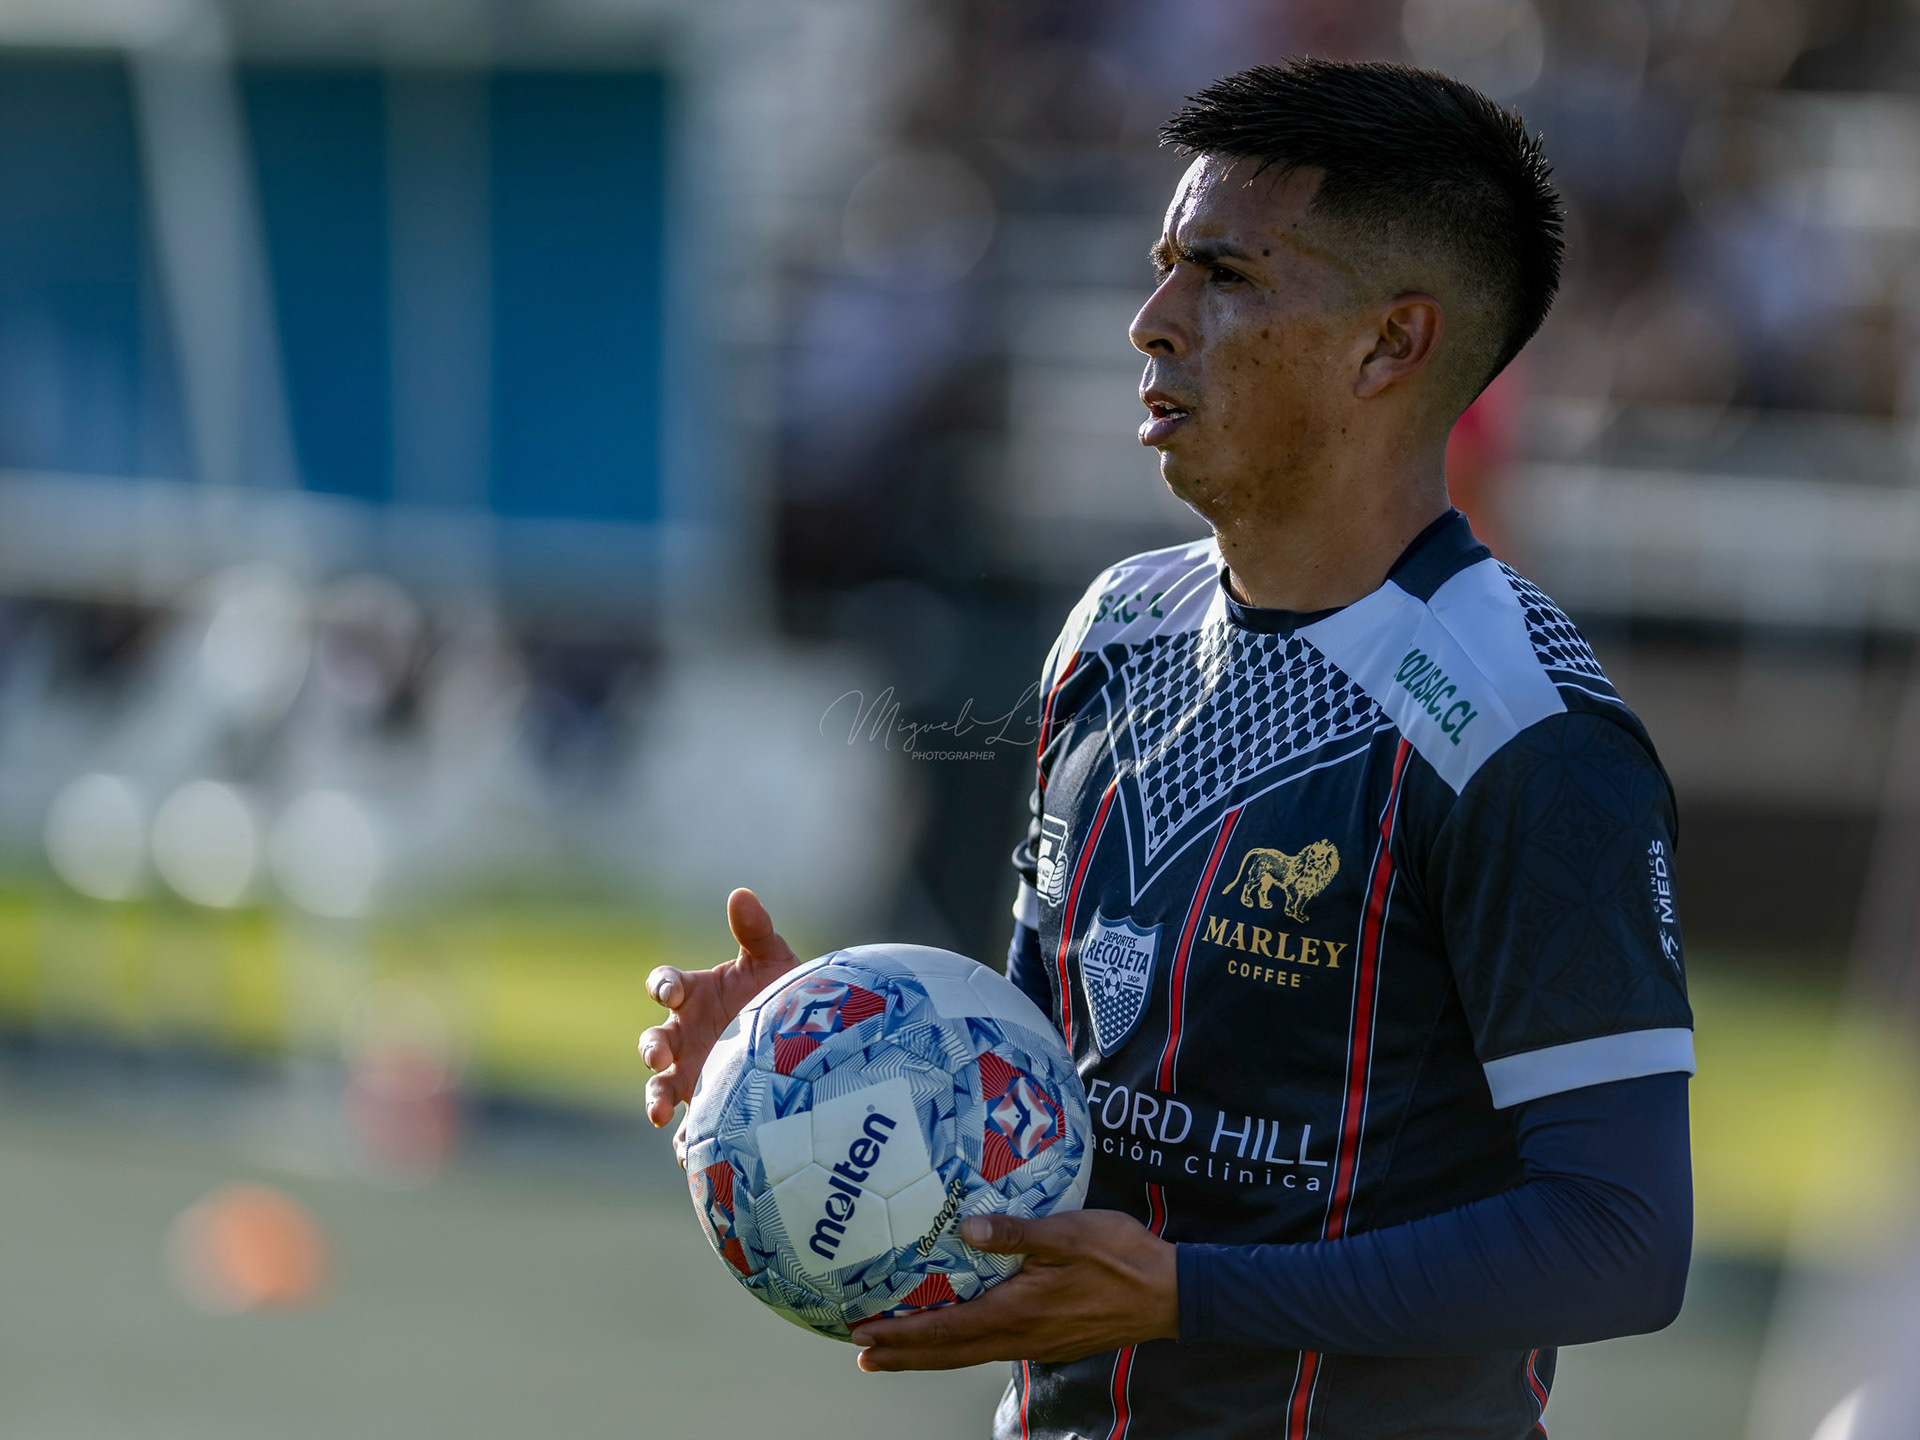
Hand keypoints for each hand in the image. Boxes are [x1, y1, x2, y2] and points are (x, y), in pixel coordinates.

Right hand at [639, 888, 799, 1152]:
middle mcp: (685, 1035)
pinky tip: (690, 1151)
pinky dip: (684, 1139)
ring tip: (659, 1114)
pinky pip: (687, 1127)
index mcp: (695, 995)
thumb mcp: (774, 961)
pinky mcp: (706, 1106)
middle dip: (651, 1049)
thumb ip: (756, 931)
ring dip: (653, 1098)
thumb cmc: (781, 994)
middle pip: (652, 1041)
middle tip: (659, 1057)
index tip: (672, 991)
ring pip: (658, 1087)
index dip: (663, 985)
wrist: (809, 1043)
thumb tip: (740, 894)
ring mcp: (691, 1073)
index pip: (665, 984)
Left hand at [850, 1209, 1178, 1370]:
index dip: (901, 1337)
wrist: (1170, 1294)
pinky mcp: (1050, 1339)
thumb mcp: (1068, 1233)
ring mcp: (1036, 1343)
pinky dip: (961, 1345)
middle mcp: (1020, 1336)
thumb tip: (966, 1226)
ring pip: (969, 1353)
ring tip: (897, 1350)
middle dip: (903, 1355)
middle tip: (863, 1354)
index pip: (946, 1332)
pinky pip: (992, 1346)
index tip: (864, 1337)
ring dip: (929, 1354)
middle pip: (949, 1354)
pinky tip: (957, 1332)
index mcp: (1017, 1312)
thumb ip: (1015, 1232)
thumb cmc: (1122, 1257)